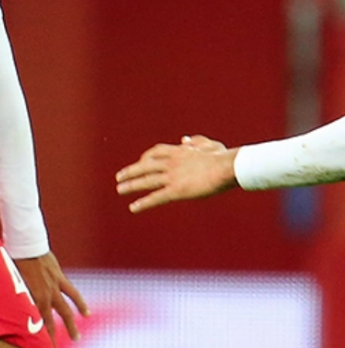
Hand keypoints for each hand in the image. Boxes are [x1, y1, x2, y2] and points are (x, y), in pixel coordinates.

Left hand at [14, 252, 88, 347]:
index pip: (32, 326)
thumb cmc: (11, 261)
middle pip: (49, 324)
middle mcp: (43, 297)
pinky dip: (80, 304)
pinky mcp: (60, 279)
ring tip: (76, 338)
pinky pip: (73, 294)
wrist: (25, 244)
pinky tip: (87, 314)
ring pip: (65, 312)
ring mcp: (53, 289)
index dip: (35, 341)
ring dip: (71, 326)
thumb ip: (7, 297)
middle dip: (51, 340)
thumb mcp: (7, 282)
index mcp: (29, 300)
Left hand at [115, 135, 237, 212]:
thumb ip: (196, 141)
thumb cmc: (224, 158)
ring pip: (147, 181)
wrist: (228, 167)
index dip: (146, 157)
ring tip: (119, 190)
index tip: (140, 161)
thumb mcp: (210, 145)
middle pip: (145, 166)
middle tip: (119, 176)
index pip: (156, 152)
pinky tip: (133, 208)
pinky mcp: (177, 190)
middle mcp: (172, 163)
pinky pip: (156, 197)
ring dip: (131, 185)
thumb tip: (184, 139)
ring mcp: (173, 177)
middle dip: (131, 171)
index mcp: (179, 152)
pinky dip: (143, 203)